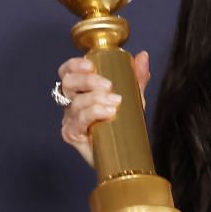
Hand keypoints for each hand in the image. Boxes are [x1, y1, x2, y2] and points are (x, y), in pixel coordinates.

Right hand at [57, 49, 150, 169]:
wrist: (124, 156)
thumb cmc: (123, 125)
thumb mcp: (132, 98)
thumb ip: (136, 78)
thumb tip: (142, 56)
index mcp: (81, 90)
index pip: (69, 71)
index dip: (75, 65)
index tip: (91, 65)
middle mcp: (72, 102)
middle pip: (68, 83)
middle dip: (88, 81)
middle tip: (109, 86)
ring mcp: (70, 119)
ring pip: (75, 103)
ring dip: (95, 99)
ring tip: (115, 103)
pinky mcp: (72, 134)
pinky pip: (78, 121)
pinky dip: (92, 114)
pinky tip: (107, 113)